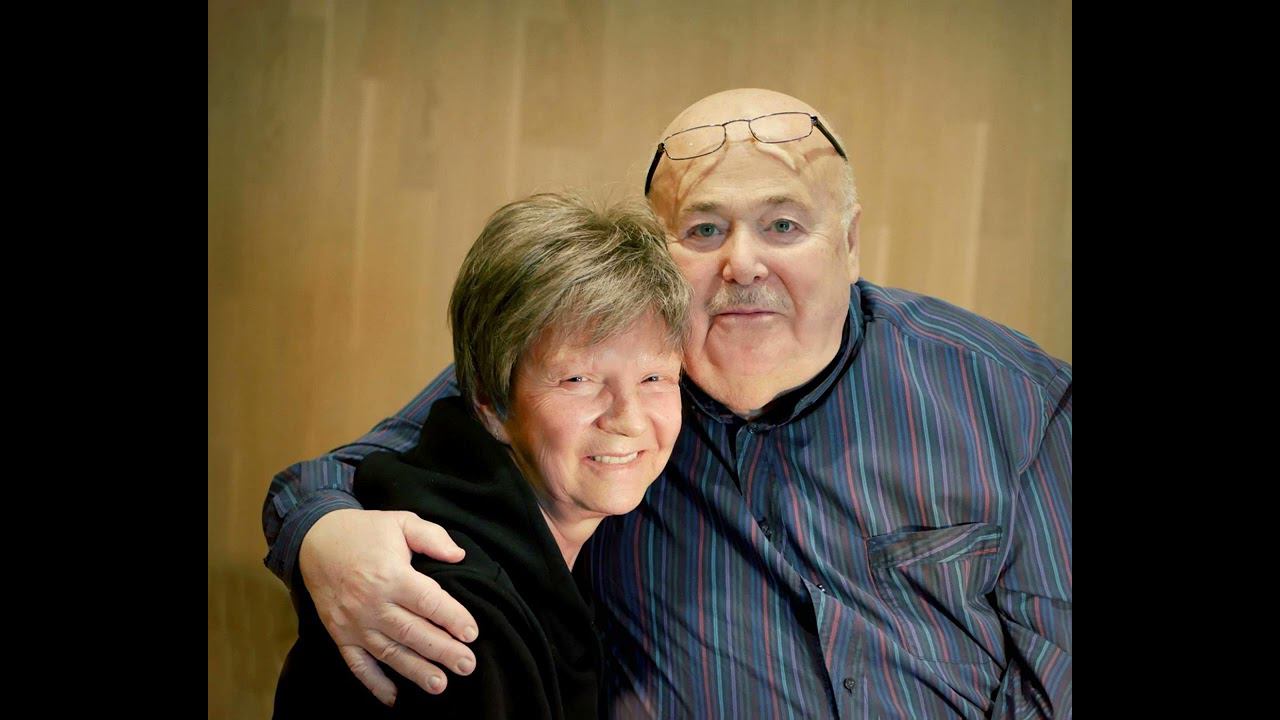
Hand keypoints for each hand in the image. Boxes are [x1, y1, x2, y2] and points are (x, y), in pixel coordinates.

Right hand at [299, 509, 478, 705]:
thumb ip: (432, 537)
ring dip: (416, 671)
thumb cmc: (365, 531)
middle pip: (413, 632)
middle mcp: (372, 603)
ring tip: (440, 685)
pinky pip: (357, 664)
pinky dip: (374, 683)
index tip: (472, 634)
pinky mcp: (340, 634)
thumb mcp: (401, 521)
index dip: (452, 618)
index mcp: (391, 575)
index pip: (428, 601)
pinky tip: (394, 697)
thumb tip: (458, 555)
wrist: (315, 539)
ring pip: (390, 653)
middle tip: (467, 665)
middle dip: (442, 651)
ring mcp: (354, 622)